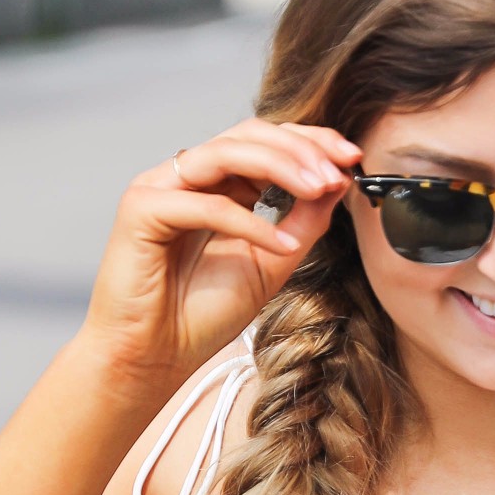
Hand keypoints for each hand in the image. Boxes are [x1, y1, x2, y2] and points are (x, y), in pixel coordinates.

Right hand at [81, 118, 360, 391]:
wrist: (151, 358)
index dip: (310, 142)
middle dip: (301, 148)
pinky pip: (206, 204)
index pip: (265, 142)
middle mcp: (187, 177)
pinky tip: (280, 245)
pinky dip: (249, 222)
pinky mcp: (141, 209)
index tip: (352, 158)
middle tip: (338, 169)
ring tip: (320, 188)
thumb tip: (336, 183)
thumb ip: (301, 224)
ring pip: (227, 152)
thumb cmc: (201, 316)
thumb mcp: (271, 265)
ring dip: (281, 166)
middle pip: (249, 135)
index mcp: (217, 185)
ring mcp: (160, 187)